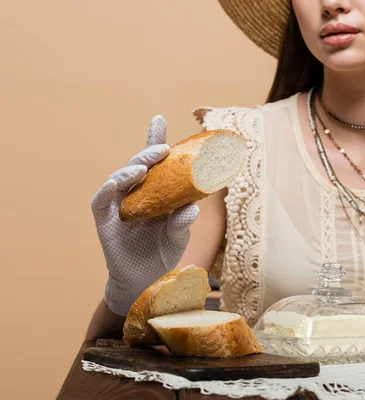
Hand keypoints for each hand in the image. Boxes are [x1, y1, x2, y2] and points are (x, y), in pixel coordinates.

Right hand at [91, 116, 199, 315]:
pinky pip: (101, 200)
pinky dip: (109, 187)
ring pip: (119, 179)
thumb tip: (192, 208)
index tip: (159, 119)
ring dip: (131, 169)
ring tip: (144, 166)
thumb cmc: (162, 252)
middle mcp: (135, 194)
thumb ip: (183, 221)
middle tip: (162, 148)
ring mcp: (117, 206)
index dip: (154, 139)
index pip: (154, 163)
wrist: (147, 282)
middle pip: (138, 166)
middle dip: (148, 153)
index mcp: (154, 192)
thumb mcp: (179, 234)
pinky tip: (121, 181)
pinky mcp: (104, 221)